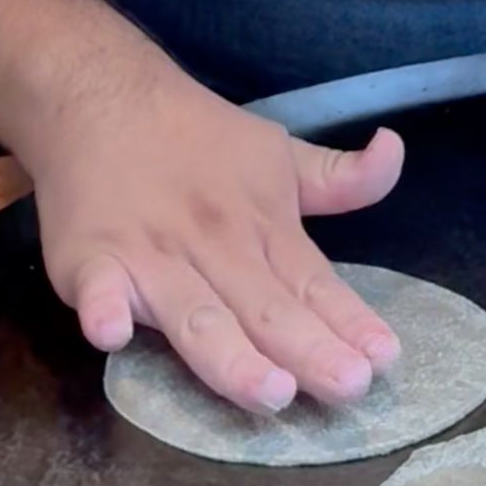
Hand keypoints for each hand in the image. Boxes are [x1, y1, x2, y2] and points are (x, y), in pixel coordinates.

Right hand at [28, 85, 405, 413]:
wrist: (98, 93)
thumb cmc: (197, 140)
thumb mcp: (279, 155)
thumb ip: (340, 178)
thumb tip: (394, 151)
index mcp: (265, 228)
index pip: (315, 283)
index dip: (351, 321)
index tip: (386, 358)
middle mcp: (216, 246)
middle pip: (267, 309)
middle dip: (310, 351)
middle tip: (349, 388)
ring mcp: (151, 255)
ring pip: (196, 315)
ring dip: (231, 355)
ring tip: (271, 392)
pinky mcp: (90, 257)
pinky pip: (98, 287)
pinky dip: (103, 309)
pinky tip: (114, 336)